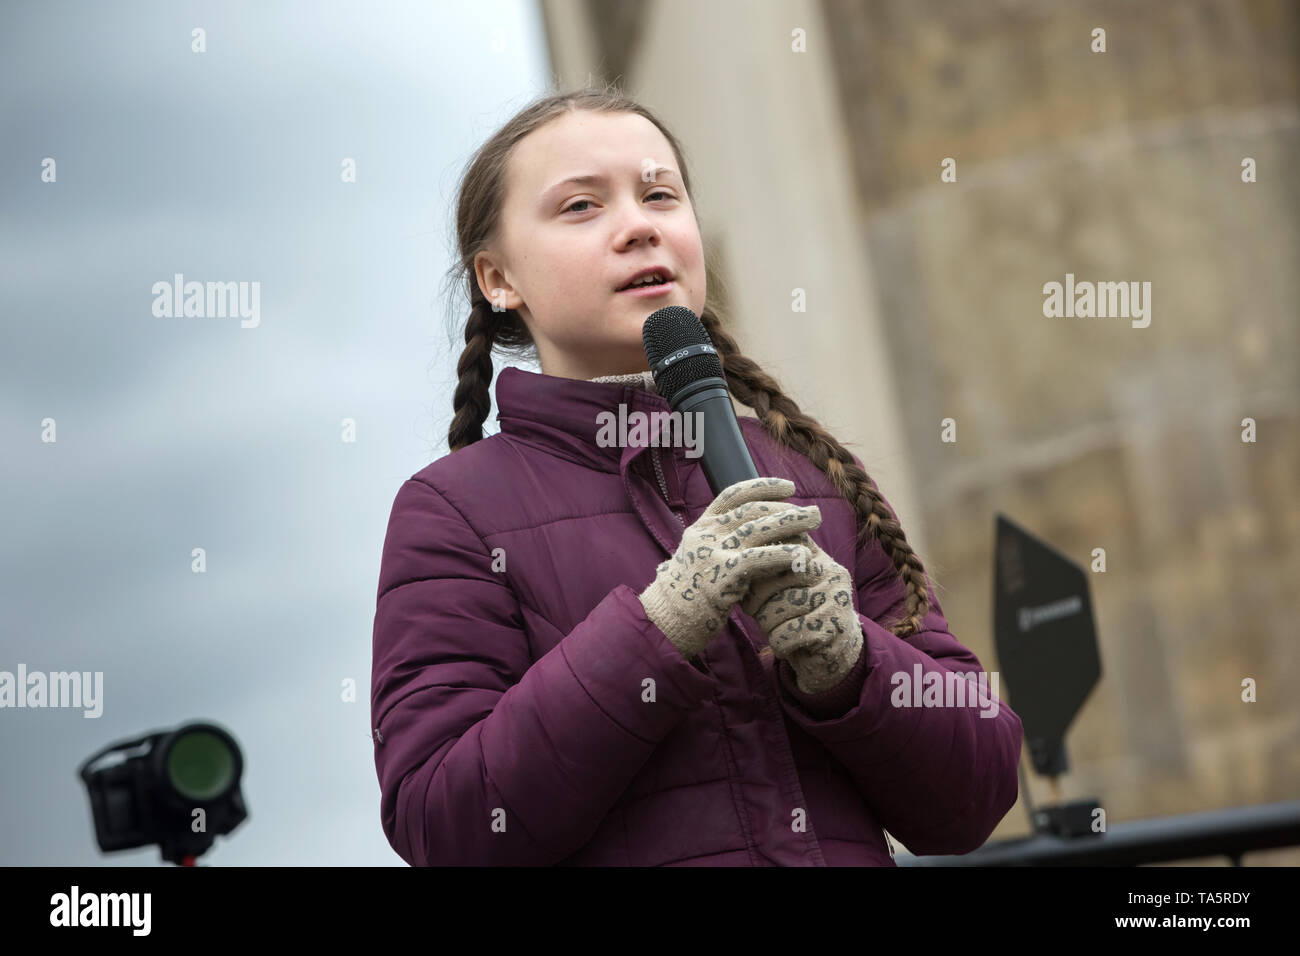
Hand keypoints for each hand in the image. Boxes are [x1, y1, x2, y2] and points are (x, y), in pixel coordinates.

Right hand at [639, 478, 821, 661]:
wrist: (666, 620)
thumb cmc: (688, 593)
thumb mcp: (699, 558)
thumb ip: (720, 542)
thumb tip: (751, 532)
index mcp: (701, 526)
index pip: (734, 495)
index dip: (763, 486)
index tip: (787, 487)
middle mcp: (706, 533)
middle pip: (752, 510)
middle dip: (785, 507)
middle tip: (812, 512)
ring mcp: (713, 552)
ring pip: (758, 528)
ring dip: (791, 522)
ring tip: (815, 520)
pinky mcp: (722, 575)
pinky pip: (759, 558)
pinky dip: (783, 553)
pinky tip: (802, 553)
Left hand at [740, 531, 863, 694]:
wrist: (829, 654)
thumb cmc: (794, 615)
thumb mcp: (780, 586)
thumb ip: (763, 567)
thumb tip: (730, 559)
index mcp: (812, 552)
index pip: (773, 547)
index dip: (752, 569)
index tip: (746, 585)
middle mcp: (828, 568)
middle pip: (772, 577)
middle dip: (755, 600)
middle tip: (755, 612)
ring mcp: (835, 594)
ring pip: (778, 607)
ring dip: (767, 626)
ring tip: (775, 630)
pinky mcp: (835, 622)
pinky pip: (789, 632)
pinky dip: (779, 644)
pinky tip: (786, 646)